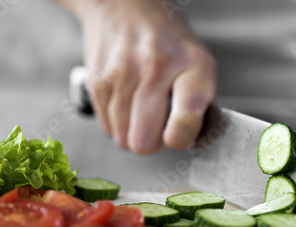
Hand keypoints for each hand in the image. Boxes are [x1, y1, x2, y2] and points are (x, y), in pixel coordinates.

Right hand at [74, 0, 215, 153]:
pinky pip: (106, 126)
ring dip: (133, 133)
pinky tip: (127, 102)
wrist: (125, 6)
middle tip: (158, 128)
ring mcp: (122, 72)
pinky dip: (117, 123)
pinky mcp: (98, 79)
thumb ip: (197, 104)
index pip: (185, 119)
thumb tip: (185, 142)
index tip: (177, 135)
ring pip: (122, 138)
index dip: (180, 139)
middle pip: (144, 140)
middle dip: (152, 143)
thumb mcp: (198, 63)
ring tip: (142, 110)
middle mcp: (156, 66)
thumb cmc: (168, 42)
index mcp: (192, 64)